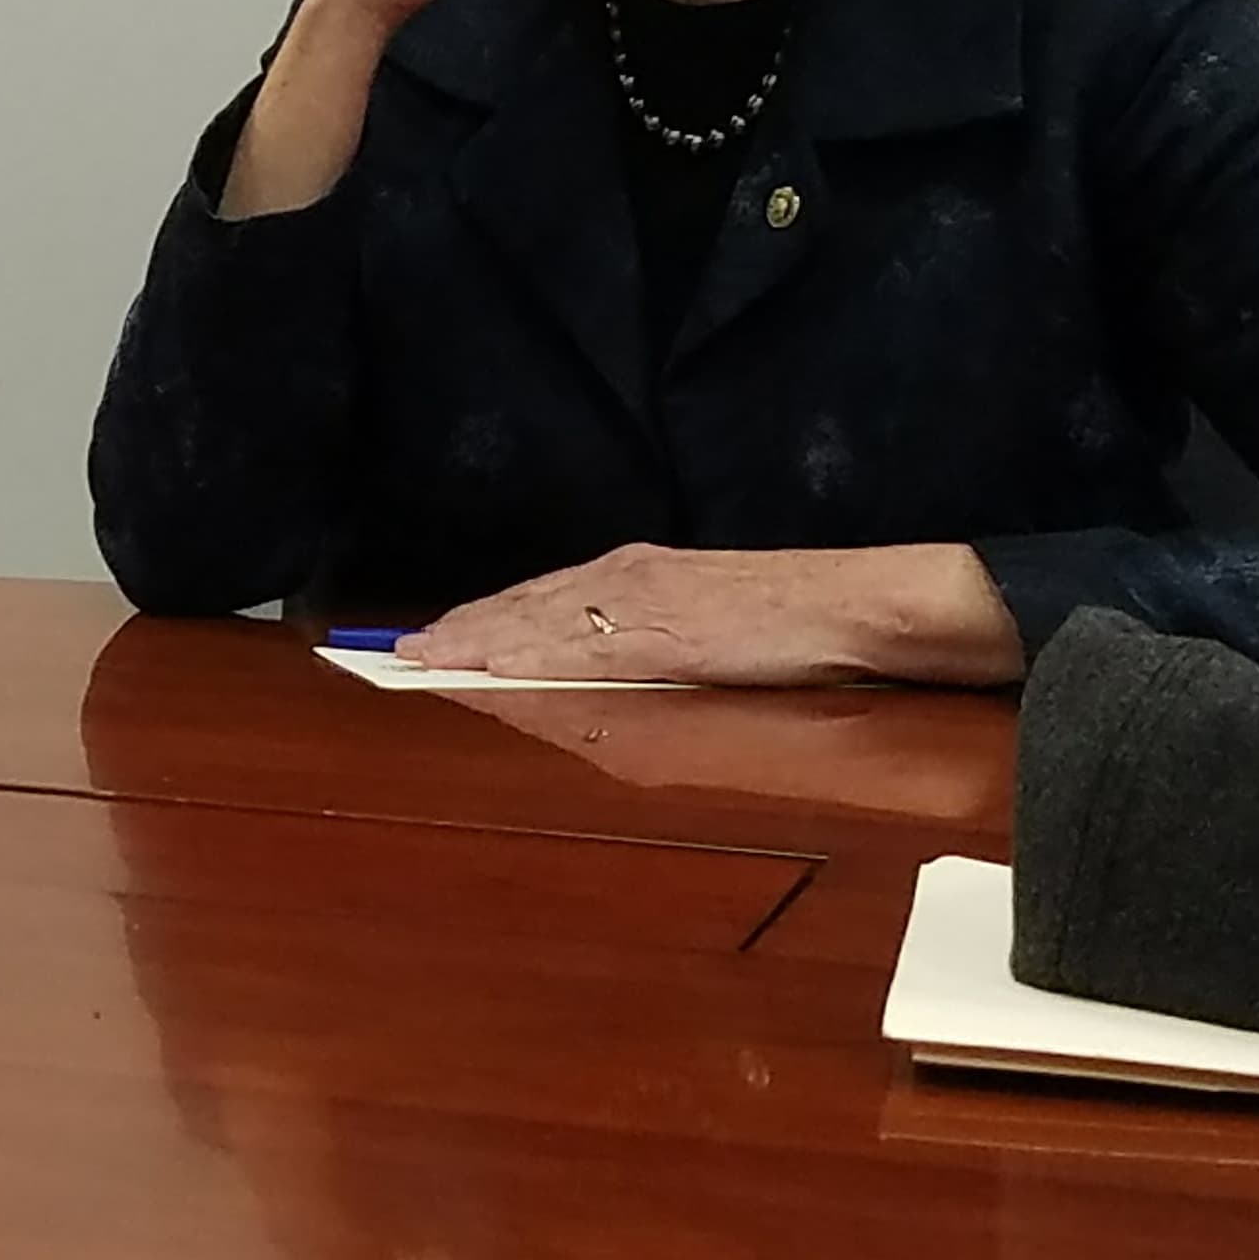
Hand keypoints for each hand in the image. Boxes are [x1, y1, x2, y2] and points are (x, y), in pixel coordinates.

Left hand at [403, 543, 1026, 688]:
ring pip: (538, 622)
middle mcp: (629, 577)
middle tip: (391, 652)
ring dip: (475, 641)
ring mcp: (644, 598)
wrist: (867, 608)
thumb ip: (649, 648)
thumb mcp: (707, 633)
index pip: (539, 601)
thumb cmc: (799, 624)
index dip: (479, 621)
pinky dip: (525, 654)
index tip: (426, 641)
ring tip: (419, 660)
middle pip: (523, 607)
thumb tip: (596, 682)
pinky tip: (489, 666)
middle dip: (458, 630)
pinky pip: (579, 645)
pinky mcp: (664, 625)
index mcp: (639, 577)